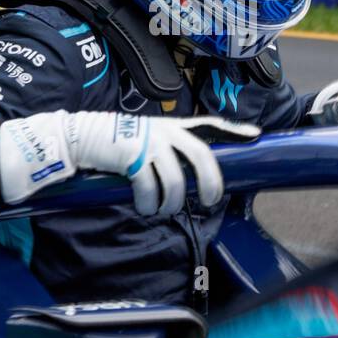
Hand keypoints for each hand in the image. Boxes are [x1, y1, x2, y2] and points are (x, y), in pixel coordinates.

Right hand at [0, 111, 258, 215]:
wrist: (81, 136)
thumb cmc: (117, 144)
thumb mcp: (148, 138)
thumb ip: (169, 150)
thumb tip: (190, 179)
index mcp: (173, 126)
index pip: (210, 125)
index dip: (235, 130)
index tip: (256, 135)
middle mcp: (166, 131)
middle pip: (202, 157)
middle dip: (210, 184)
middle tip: (208, 202)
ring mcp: (149, 143)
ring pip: (175, 182)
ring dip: (171, 205)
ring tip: (162, 212)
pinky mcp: (132, 157)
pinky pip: (149, 190)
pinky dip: (147, 205)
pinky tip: (143, 208)